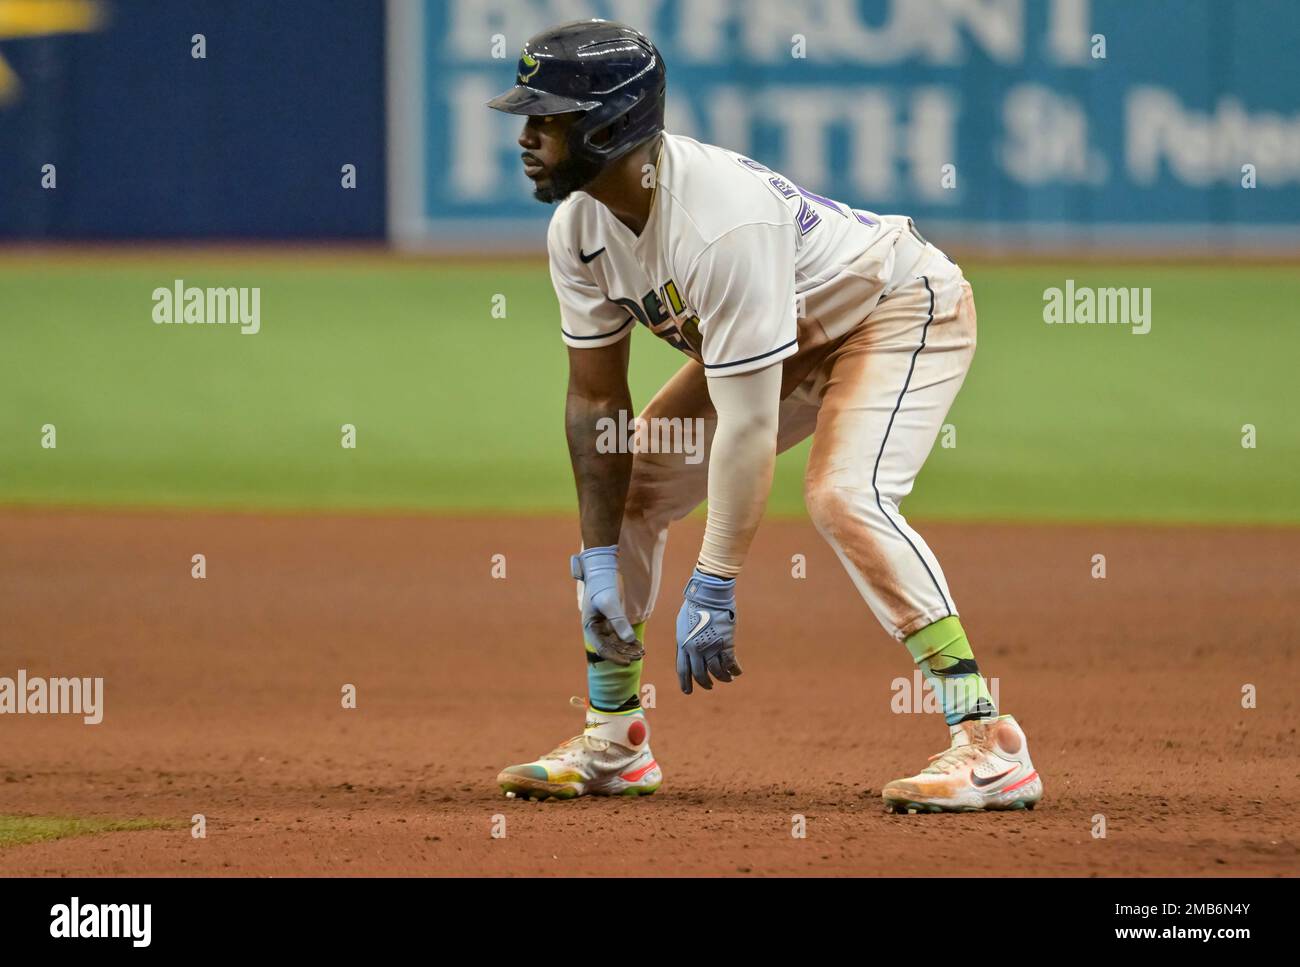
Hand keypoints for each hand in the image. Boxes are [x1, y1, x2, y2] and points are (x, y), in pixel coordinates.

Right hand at [571, 545, 643, 665]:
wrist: (602, 569)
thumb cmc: (602, 585)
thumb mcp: (609, 603)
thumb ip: (618, 621)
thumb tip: (630, 640)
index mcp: (590, 627)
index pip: (602, 649)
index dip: (615, 657)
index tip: (628, 662)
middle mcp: (596, 629)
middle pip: (611, 648)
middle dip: (625, 653)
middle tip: (640, 656)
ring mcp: (604, 625)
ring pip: (616, 643)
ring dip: (628, 648)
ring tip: (642, 651)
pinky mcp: (612, 620)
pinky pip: (620, 634)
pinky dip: (629, 640)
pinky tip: (639, 644)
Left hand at [675, 568, 741, 693]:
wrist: (709, 595)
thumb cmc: (695, 606)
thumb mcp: (682, 624)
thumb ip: (684, 640)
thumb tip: (686, 651)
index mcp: (683, 644)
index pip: (683, 670)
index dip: (685, 683)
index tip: (688, 692)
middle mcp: (696, 649)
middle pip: (700, 674)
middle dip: (705, 683)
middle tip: (709, 686)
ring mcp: (711, 647)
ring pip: (717, 671)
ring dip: (722, 678)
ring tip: (727, 679)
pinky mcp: (726, 644)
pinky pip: (731, 663)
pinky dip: (734, 670)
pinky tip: (737, 672)